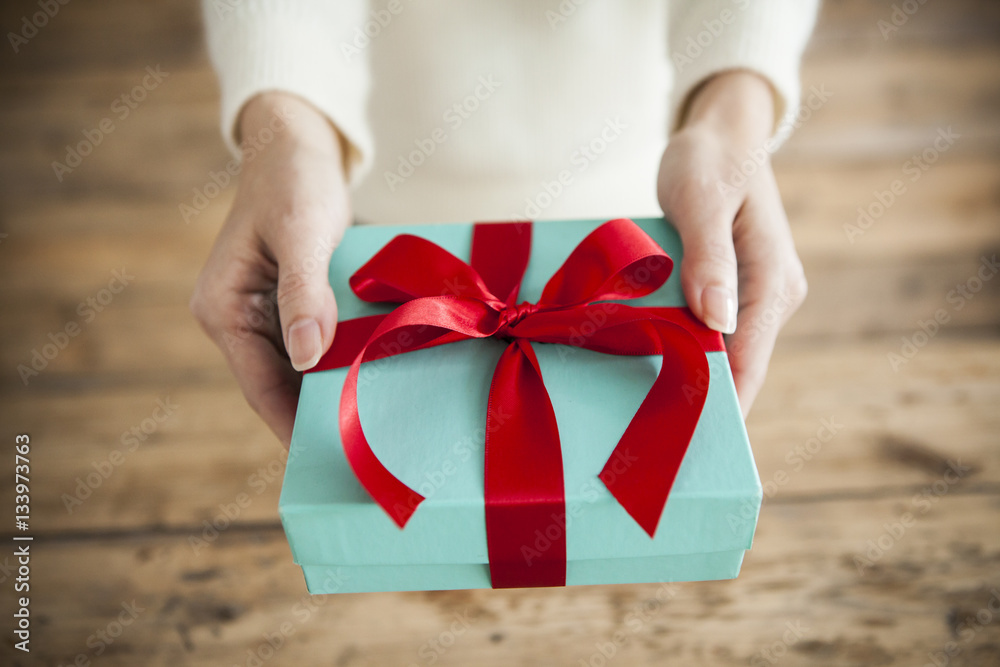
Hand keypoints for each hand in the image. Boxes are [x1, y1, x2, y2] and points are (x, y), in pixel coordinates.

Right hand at [190, 92, 351, 444]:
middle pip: (278, 384)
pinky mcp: (289, 302)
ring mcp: (263, 312)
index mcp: (222, 308)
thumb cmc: (293, 182)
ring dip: (330, 390)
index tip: (325, 460)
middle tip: (360, 451)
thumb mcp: (301, 233)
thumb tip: (306, 358)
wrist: (297, 144)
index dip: (292, 424)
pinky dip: (339, 361)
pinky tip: (372, 380)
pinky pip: (314, 344)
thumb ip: (303, 293)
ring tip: (371, 427)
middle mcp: (236, 317)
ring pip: (298, 368)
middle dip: (314, 415)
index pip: (260, 385)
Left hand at [658, 71, 807, 415]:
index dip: (722, 404)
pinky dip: (679, 347)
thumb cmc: (709, 159)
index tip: (687, 440)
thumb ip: (710, 259)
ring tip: (640, 411)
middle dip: (700, 400)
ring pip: (720, 352)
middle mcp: (770, 296)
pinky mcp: (728, 289)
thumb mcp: (702, 201)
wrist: (720, 132)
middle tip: (650, 434)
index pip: (750, 360)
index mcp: (773, 281)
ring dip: (686, 376)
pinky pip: (706, 331)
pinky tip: (644, 364)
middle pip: (737, 366)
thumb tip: (717, 322)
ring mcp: (751, 295)